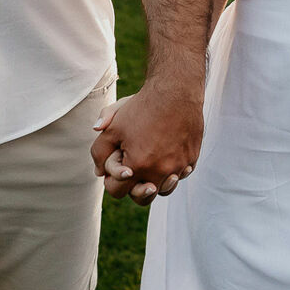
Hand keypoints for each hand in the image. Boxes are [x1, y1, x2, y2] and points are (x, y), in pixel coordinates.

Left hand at [89, 79, 202, 205]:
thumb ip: (99, 151)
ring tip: (152, 166)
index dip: (112, 180)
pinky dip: (174, 169)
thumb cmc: (142, 108)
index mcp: (137, 167)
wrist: (175, 91)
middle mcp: (160, 172)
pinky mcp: (192, 158)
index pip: (117, 191)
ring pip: (165, 189)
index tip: (116, 167)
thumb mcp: (113, 127)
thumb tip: (98, 171)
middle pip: (143, 198)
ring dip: (156, 181)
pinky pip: (181, 174)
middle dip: (134, 189)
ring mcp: (178, 167)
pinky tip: (168, 155)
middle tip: (133, 173)